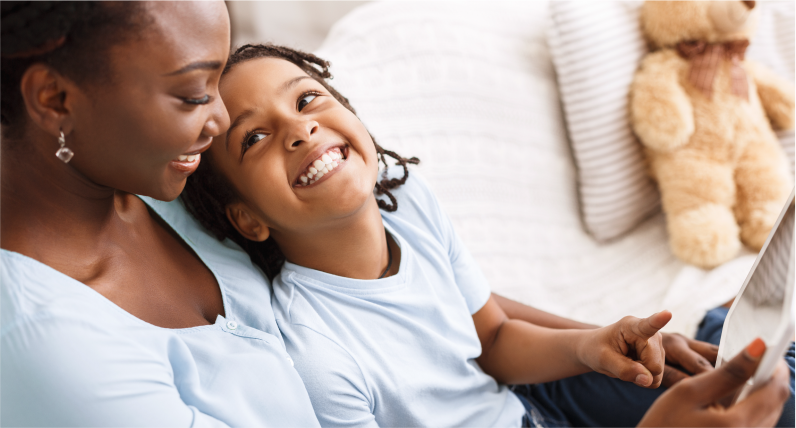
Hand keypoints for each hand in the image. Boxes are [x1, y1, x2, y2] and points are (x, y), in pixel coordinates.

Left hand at [577, 311, 670, 387]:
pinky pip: (657, 376)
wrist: (594, 349)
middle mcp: (650, 333)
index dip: (659, 320)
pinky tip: (633, 367)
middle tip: (622, 363)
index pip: (648, 325)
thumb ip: (624, 370)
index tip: (667, 314)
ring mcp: (656, 344)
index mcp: (631, 326)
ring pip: (657, 372)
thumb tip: (649, 380)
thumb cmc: (596, 350)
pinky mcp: (658, 354)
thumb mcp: (603, 360)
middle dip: (639, 371)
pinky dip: (644, 377)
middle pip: (655, 365)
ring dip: (641, 374)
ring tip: (626, 363)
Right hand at [638, 338, 790, 427]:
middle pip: (776, 402)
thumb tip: (757, 349)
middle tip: (755, 359)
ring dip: (763, 392)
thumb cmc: (663, 422)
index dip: (775, 365)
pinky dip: (754, 406)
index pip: (775, 389)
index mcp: (736, 423)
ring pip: (771, 413)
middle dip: (769, 377)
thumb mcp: (689, 391)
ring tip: (745, 376)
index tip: (765, 349)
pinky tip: (737, 397)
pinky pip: (760, 423)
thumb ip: (726, 372)